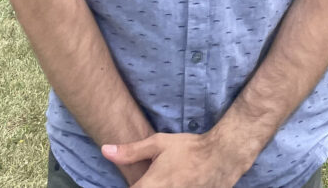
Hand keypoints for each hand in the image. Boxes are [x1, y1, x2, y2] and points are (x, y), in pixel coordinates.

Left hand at [102, 132, 251, 187]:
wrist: (222, 156)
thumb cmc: (189, 148)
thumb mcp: (158, 144)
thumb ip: (130, 151)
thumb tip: (105, 151)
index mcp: (151, 185)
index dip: (130, 187)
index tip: (134, 182)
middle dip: (143, 187)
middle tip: (153, 178)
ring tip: (166, 178)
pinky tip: (176, 182)